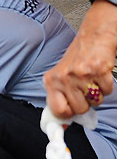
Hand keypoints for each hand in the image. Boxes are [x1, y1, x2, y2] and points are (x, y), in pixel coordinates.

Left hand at [44, 1, 116, 117]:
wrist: (94, 34)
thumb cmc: (78, 56)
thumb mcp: (62, 75)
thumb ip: (60, 97)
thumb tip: (64, 123)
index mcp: (52, 80)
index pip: (57, 110)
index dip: (68, 114)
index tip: (72, 113)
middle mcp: (65, 77)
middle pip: (80, 109)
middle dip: (86, 103)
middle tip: (85, 89)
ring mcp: (82, 74)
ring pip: (95, 102)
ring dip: (97, 94)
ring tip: (92, 80)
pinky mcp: (99, 70)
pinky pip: (107, 91)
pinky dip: (107, 86)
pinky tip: (100, 74)